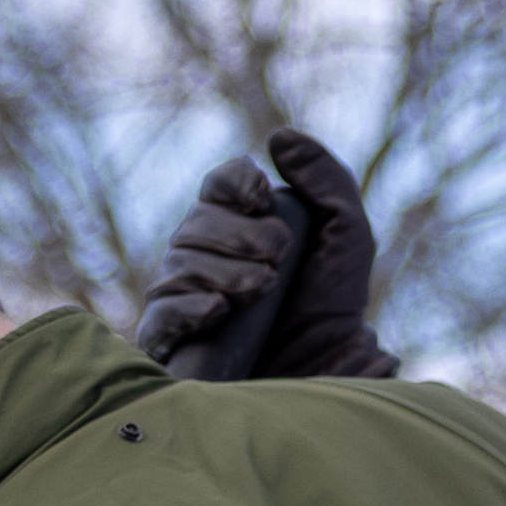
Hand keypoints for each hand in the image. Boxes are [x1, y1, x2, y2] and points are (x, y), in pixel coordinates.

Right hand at [135, 126, 397, 383]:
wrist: (324, 367)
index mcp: (239, 225)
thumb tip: (278, 137)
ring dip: (226, 271)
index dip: (235, 185)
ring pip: (179, 264)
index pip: (217, 185)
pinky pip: (159, 315)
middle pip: (196, 221)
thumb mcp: (346, 232)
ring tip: (262, 291)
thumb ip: (326, 178)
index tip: (261, 200)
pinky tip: (220, 310)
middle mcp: (204, 257)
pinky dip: (190, 306)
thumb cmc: (333, 304)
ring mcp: (182, 299)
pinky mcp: (170, 344)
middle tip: (277, 261)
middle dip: (239, 235)